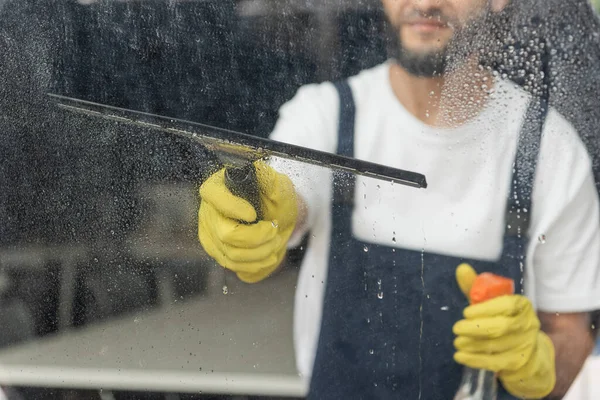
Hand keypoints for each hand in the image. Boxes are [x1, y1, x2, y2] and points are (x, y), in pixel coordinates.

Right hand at [198, 160, 297, 282]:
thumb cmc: (274, 197)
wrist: (276, 217)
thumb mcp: (277, 184)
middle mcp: (208, 210)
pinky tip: (268, 253)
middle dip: (258, 237)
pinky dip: (257, 262)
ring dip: (262, 251)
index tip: (254, 213)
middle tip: (274, 229)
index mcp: (217, 186)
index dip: (233, 207)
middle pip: (226, 234)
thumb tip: (256, 172)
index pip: (214, 196)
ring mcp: (209, 233)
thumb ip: (268, 179)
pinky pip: (234, 266)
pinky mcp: (216, 251)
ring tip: (275, 240)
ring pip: (232, 254)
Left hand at [453, 264, 555, 398]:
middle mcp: (528, 324)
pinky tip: (460, 356)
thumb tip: (461, 268)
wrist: (524, 349)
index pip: (507, 305)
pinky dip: (475, 359)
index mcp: (522, 305)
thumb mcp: (490, 302)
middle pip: (502, 327)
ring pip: (497, 345)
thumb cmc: (501, 318)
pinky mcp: (518, 362)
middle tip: (457, 328)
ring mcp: (525, 345)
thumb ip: (476, 287)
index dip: (485, 309)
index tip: (466, 312)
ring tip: (457, 342)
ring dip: (473, 344)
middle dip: (476, 328)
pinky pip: (495, 362)